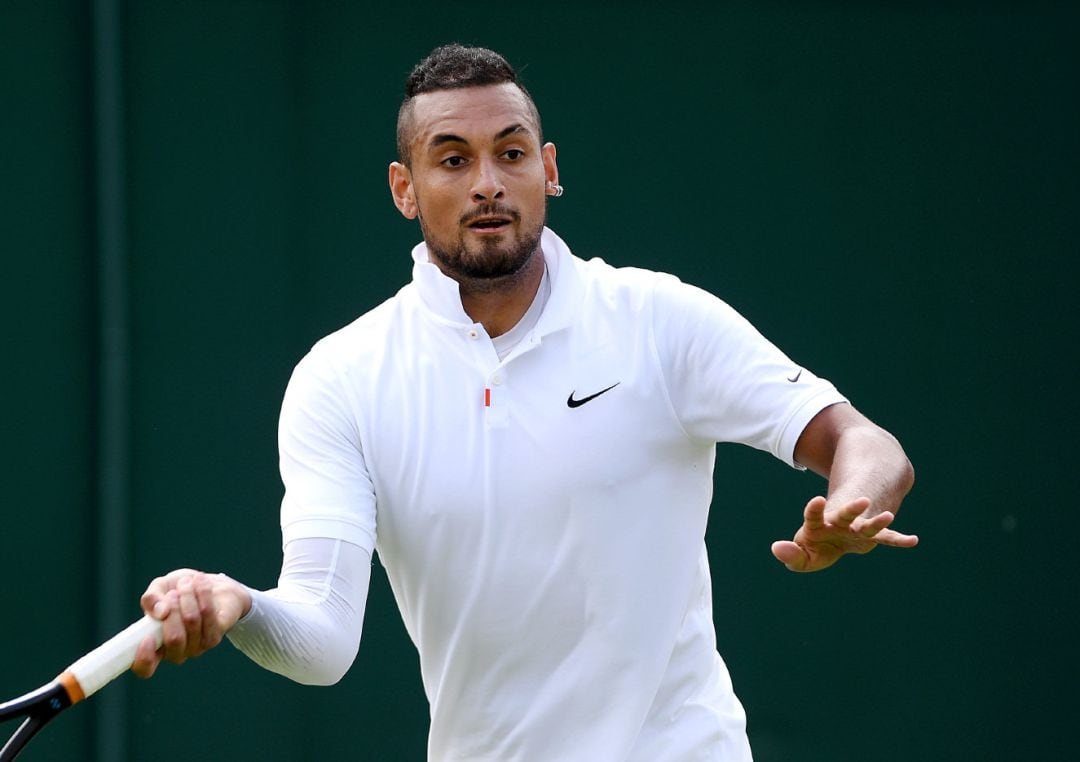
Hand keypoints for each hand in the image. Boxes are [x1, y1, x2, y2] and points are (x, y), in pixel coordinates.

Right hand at [132, 568, 251, 677]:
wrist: (208, 585)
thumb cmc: (178, 591)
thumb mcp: (159, 589)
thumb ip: (151, 598)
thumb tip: (160, 611)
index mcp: (155, 647)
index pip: (145, 668)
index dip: (144, 658)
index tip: (147, 637)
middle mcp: (176, 652)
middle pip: (174, 639)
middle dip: (173, 609)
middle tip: (173, 593)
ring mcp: (197, 647)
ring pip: (192, 621)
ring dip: (188, 596)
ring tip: (186, 582)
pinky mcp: (215, 636)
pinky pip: (208, 613)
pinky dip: (202, 593)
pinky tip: (200, 582)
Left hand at [771, 495, 917, 572]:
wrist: (841, 528)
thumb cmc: (819, 542)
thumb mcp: (803, 552)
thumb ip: (791, 555)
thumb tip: (777, 548)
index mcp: (818, 522)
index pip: (814, 515)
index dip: (814, 508)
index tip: (818, 499)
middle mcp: (839, 522)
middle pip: (845, 513)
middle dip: (853, 507)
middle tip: (863, 501)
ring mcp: (856, 528)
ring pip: (867, 524)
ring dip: (877, 521)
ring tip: (890, 515)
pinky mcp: (870, 536)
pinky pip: (886, 538)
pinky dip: (898, 539)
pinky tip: (913, 540)